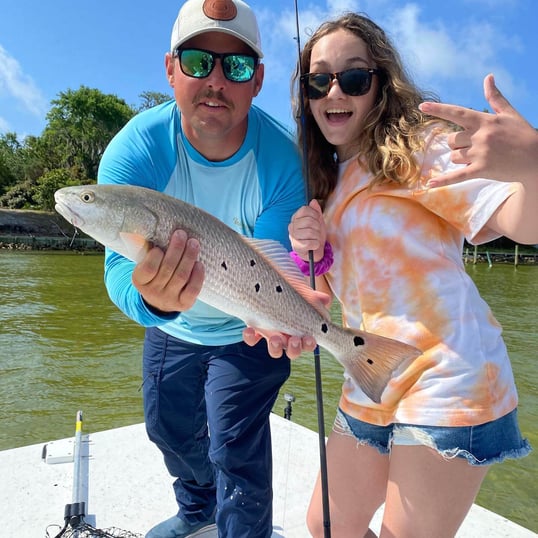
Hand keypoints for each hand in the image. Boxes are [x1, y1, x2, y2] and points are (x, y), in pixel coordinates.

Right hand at [132, 229, 204, 312]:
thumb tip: (147, 224)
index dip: (155, 256)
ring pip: (181, 276)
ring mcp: (169, 299)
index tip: (160, 247)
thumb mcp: (144, 262)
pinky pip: (192, 289)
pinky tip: (199, 263)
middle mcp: (153, 292)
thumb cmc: (153, 273)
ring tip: (194, 243)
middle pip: (168, 269)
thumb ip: (145, 247)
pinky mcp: (184, 304)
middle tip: (181, 234)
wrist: (159, 300)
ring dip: (189, 257)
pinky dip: (197, 276)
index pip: (148, 268)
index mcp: (139, 280)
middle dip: (176, 249)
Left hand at [243, 288, 330, 358]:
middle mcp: (287, 335)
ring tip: (275, 338)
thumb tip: (325, 300)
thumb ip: (314, 298)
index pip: (308, 343)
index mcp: (301, 329)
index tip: (309, 338)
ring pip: (275, 350)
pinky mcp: (256, 329)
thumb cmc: (291, 289)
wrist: (269, 281)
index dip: (309, 344)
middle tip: (294, 340)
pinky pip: (252, 340)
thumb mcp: (302, 292)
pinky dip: (250, 337)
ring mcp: (272, 334)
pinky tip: (250, 330)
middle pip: (293, 352)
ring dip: (275, 348)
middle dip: (294, 349)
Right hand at [288, 199, 326, 260]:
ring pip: (310, 232)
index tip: (317, 220)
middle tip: (317, 232)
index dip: (315, 214)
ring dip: (317, 237)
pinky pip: (310, 243)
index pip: (305, 209)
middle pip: (309, 221)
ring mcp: (293, 237)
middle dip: (317, 227)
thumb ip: (316, 211)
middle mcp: (292, 226)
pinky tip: (314, 246)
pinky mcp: (296, 247)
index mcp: (295, 218)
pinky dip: (316, 245)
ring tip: (315, 239)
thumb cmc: (315, 235)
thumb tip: (313, 201)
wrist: (315, 250)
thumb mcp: (318, 221)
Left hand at [419, 73, 537, 186]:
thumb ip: (495, 97)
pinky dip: (442, 181)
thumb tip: (488, 77)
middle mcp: (480, 136)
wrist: (537, 159)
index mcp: (485, 121)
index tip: (421, 106)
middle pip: (451, 140)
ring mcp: (480, 154)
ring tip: (479, 157)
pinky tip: (429, 184)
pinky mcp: (481, 170)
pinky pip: (456, 176)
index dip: (438, 109)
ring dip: (460, 158)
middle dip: (456, 144)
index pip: (457, 113)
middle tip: (473, 146)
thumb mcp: (509, 114)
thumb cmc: (523, 135)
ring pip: (454, 157)